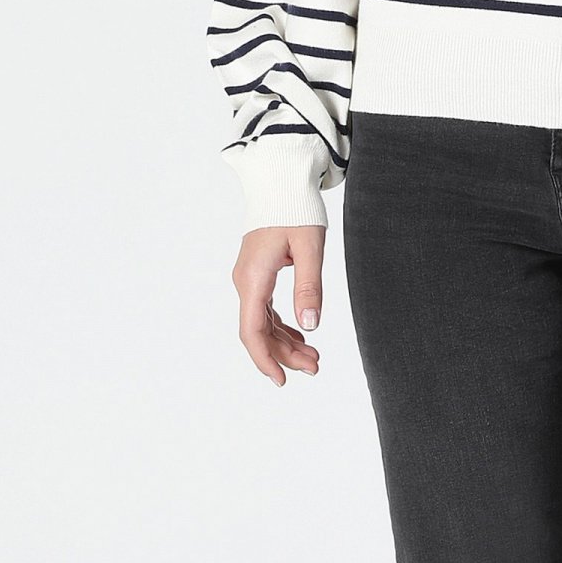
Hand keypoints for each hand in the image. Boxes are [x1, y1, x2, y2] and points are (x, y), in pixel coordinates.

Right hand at [233, 223, 327, 382]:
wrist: (281, 182)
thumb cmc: (295, 209)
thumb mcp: (309, 248)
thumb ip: (309, 288)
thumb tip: (310, 327)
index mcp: (254, 279)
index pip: (252, 331)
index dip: (266, 360)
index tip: (282, 380)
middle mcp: (246, 282)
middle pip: (259, 332)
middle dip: (285, 355)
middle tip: (315, 367)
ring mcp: (251, 279)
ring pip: (264, 323)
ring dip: (286, 342)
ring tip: (314, 357)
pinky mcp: (259, 274)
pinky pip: (267, 310)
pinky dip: (283, 326)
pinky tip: (301, 335)